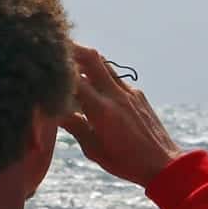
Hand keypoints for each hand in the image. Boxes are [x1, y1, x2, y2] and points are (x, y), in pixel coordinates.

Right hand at [61, 44, 182, 187]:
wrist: (164, 163)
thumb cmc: (126, 163)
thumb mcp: (93, 150)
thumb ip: (74, 126)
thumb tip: (54, 111)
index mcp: (102, 110)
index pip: (74, 79)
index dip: (57, 69)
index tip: (43, 64)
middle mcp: (116, 95)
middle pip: (92, 58)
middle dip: (72, 47)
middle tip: (56, 45)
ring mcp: (130, 92)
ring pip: (104, 65)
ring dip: (86, 60)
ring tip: (70, 61)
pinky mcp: (138, 95)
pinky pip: (115, 78)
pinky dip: (100, 76)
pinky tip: (92, 87)